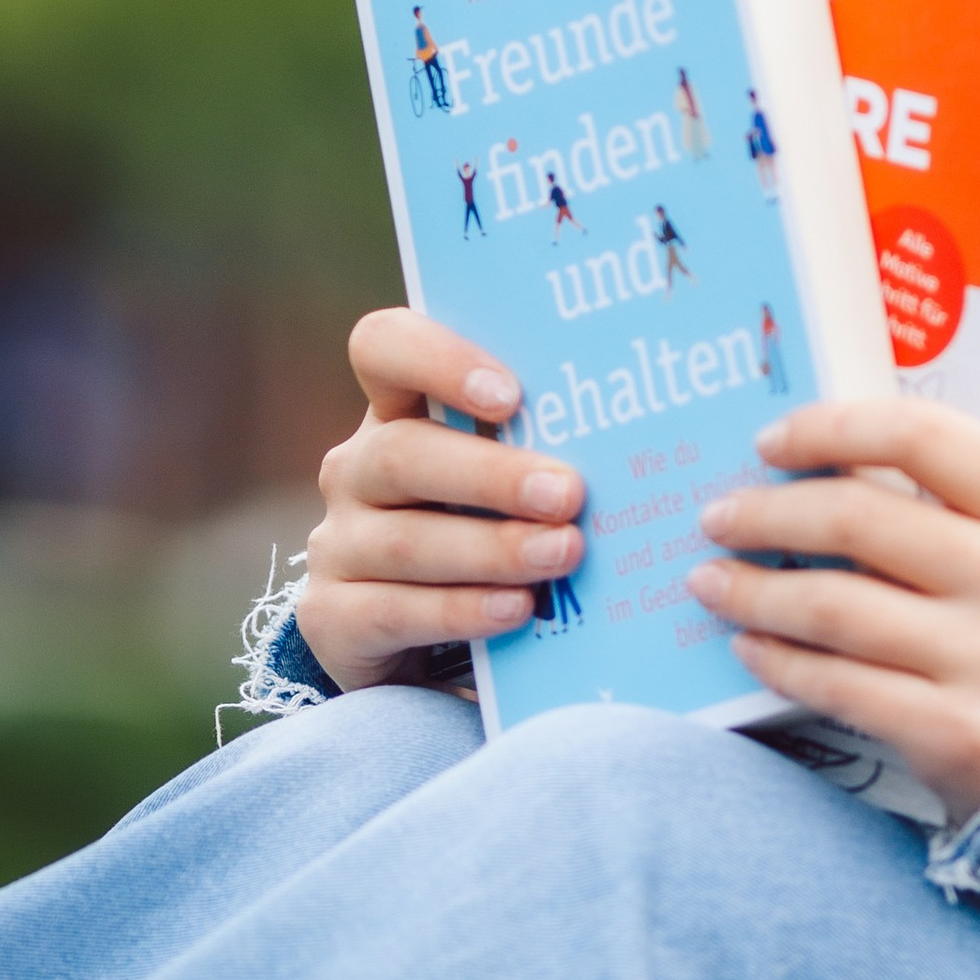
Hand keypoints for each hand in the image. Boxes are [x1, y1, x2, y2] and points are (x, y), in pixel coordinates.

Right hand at [299, 311, 586, 695]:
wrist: (412, 632)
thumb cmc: (485, 525)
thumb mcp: (505, 476)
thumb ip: (544, 446)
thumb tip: (645, 426)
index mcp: (396, 410)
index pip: (383, 347)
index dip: (439, 359)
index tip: (511, 395)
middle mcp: (356, 469)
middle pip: (403, 455)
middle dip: (492, 475)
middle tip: (569, 493)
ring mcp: (338, 544)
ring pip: (406, 541)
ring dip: (493, 548)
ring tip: (564, 552)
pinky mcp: (334, 617)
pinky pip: (394, 611)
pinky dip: (462, 610)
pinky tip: (518, 609)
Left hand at [689, 400, 979, 821]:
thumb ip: (955, 504)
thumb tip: (823, 462)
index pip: (922, 436)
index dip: (831, 428)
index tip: (770, 442)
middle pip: (859, 517)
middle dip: (766, 513)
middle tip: (718, 517)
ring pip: (834, 605)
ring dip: (753, 590)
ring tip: (711, 582)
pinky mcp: (960, 734)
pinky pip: (838, 685)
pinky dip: (779, 661)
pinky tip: (750, 646)